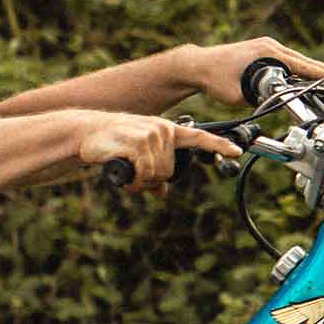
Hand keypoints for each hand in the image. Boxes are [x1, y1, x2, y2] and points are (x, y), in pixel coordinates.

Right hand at [76, 112, 240, 192]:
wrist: (86, 133)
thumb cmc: (113, 146)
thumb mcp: (136, 158)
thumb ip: (152, 172)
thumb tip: (161, 193)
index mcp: (168, 131)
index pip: (199, 138)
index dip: (219, 146)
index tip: (237, 152)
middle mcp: (164, 130)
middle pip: (171, 171)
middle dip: (152, 179)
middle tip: (135, 174)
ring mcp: (152, 134)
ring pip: (159, 174)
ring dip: (141, 181)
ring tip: (127, 169)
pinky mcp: (139, 140)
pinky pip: (146, 173)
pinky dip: (134, 179)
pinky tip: (123, 171)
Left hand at [181, 37, 323, 106]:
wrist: (198, 65)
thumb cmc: (216, 78)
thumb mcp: (241, 95)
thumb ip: (262, 99)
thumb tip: (281, 103)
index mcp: (268, 52)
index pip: (303, 65)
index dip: (323, 74)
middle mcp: (270, 46)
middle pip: (305, 61)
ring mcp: (266, 47)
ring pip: (297, 61)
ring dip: (313, 70)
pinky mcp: (262, 52)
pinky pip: (287, 61)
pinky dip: (300, 69)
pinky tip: (309, 77)